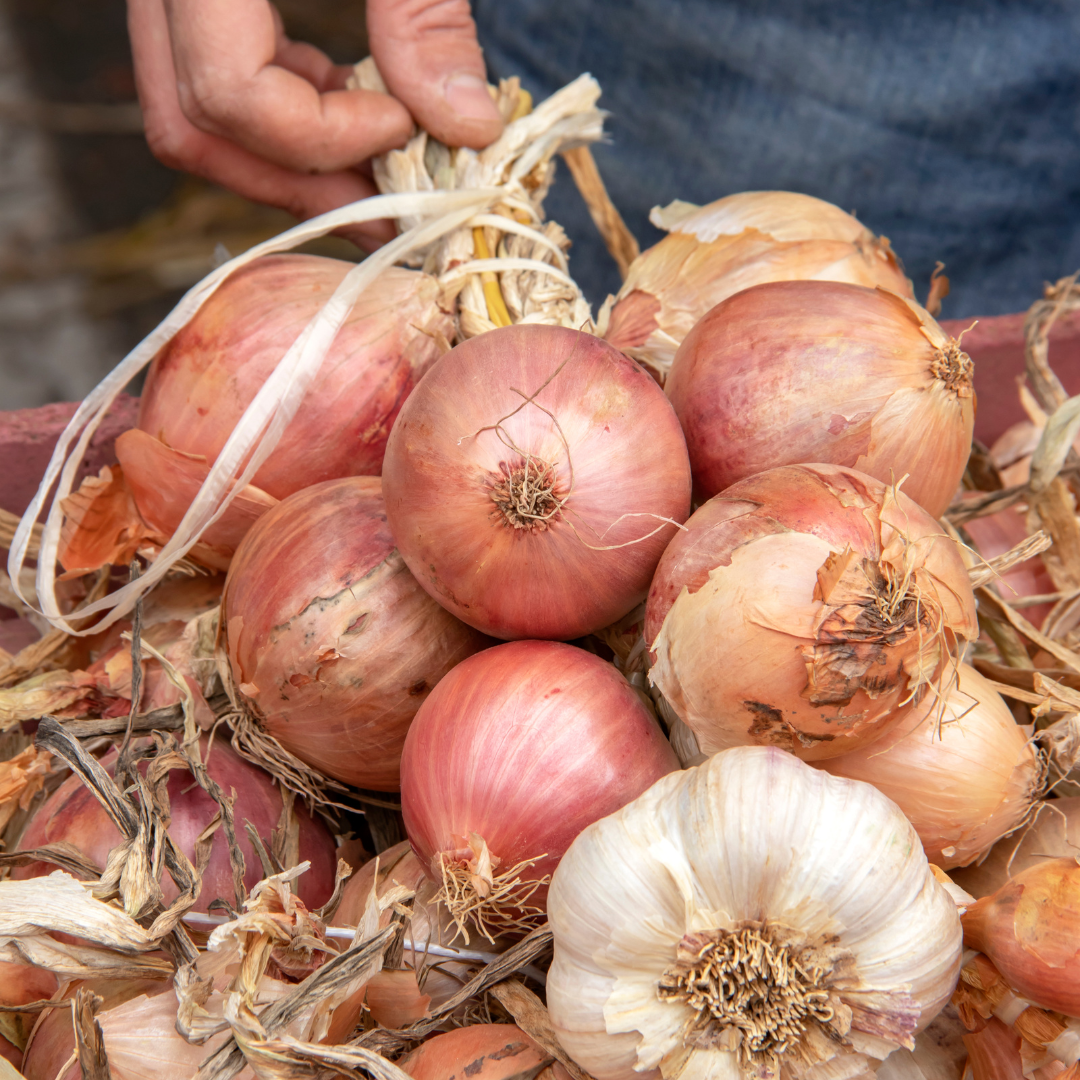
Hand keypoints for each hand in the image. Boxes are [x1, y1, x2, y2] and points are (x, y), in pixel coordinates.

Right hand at [128, 0, 504, 248]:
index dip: (323, 136)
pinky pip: (213, 84)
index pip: (227, 96)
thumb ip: (426, 17)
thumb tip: (468, 130)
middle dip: (301, 181)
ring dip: (294, 157)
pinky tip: (353, 105)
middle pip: (193, 127)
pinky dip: (286, 115)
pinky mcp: (194, 5)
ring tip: (382, 156)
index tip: (403, 127)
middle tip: (391, 203)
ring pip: (195, 117)